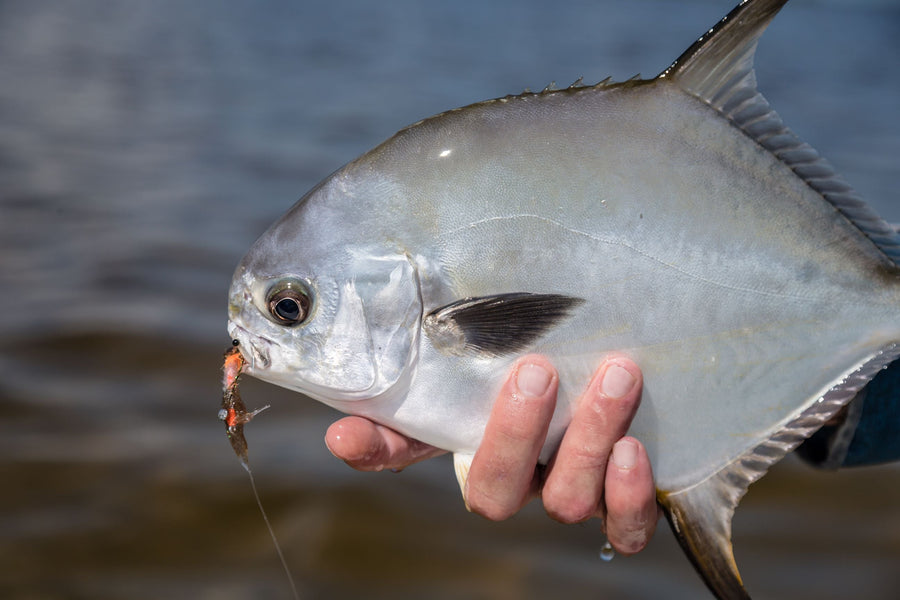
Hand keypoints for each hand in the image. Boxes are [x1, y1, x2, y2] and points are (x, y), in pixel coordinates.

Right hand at [324, 355, 657, 554]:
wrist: (612, 366)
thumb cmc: (539, 363)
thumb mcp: (487, 362)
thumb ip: (431, 380)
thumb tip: (340, 430)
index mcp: (467, 446)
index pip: (403, 457)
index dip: (375, 451)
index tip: (347, 434)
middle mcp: (514, 481)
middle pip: (499, 492)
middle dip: (516, 435)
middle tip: (536, 372)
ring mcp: (566, 493)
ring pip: (567, 501)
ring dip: (588, 442)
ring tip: (615, 377)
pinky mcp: (619, 501)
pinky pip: (625, 528)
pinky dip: (629, 497)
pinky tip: (633, 449)